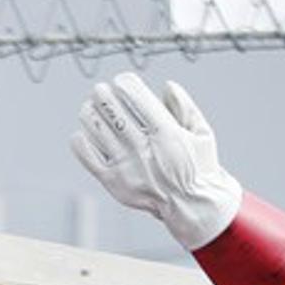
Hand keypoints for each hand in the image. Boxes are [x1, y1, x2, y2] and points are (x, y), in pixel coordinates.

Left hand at [72, 72, 242, 249]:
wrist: (191, 204)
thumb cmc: (197, 165)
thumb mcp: (202, 132)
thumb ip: (185, 107)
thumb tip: (167, 85)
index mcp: (167, 134)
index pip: (139, 99)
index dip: (127, 84)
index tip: (122, 80)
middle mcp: (144, 150)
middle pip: (115, 113)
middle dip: (103, 95)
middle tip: (99, 89)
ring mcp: (127, 167)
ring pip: (99, 132)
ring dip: (90, 114)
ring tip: (88, 107)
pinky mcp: (114, 183)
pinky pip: (90, 159)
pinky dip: (81, 143)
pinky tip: (82, 132)